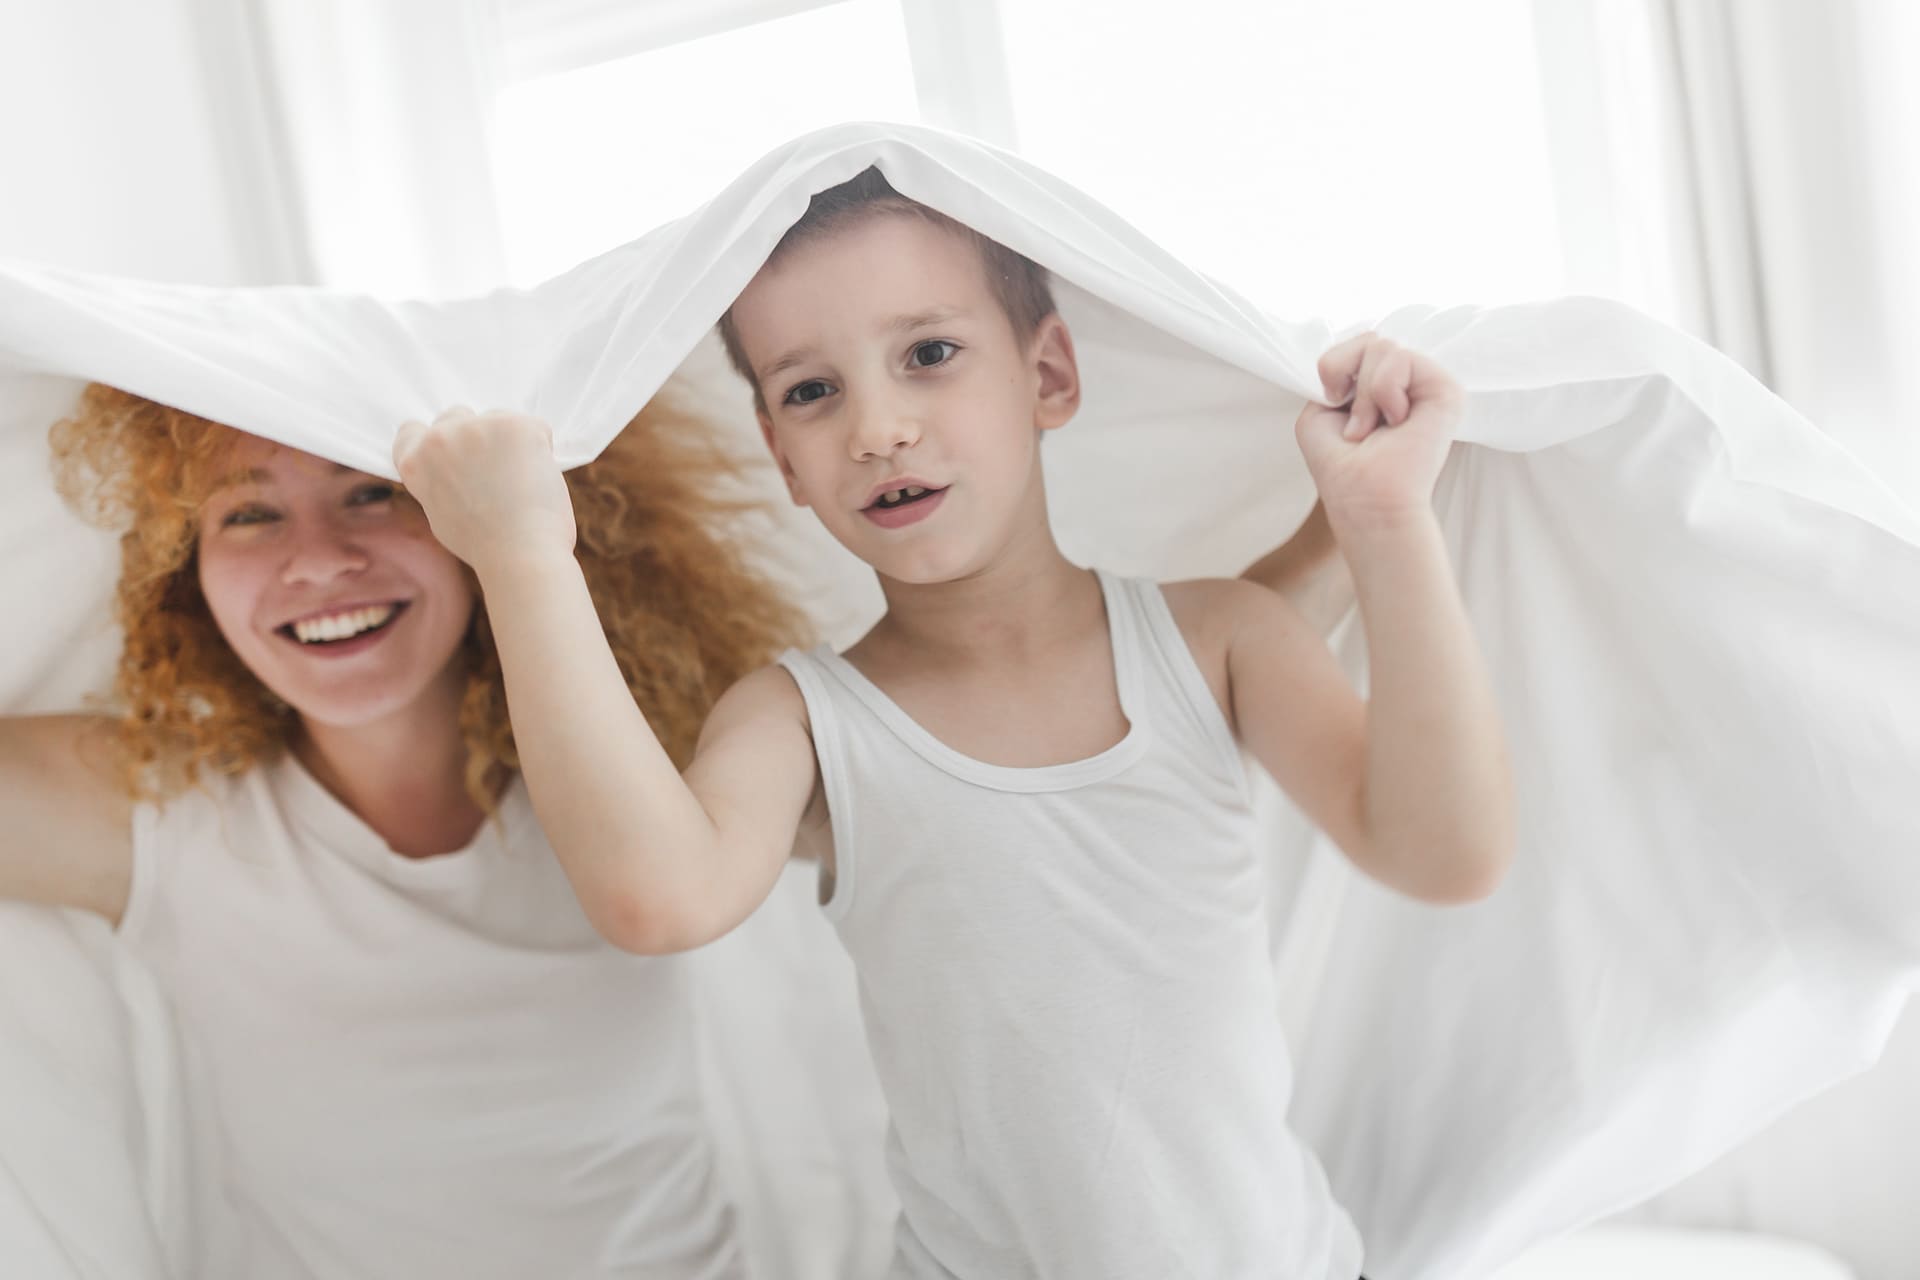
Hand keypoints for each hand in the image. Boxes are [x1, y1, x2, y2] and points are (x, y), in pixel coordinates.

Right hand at [392, 407, 576, 576]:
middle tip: (496, 474)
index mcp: (415, 462)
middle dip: (476, 437)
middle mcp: (439, 438)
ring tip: (519, 484)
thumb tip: (457, 464)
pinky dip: (541, 449)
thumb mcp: (442, 511)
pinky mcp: (515, 425)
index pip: (412, 430)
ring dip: (510, 441)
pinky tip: (537, 480)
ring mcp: (477, 427)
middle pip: (457, 416)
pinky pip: (535, 427)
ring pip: (497, 419)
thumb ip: (441, 479)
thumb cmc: (485, 544)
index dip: (436, 440)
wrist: (520, 555)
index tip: (457, 456)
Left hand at [1294, 333, 1462, 533]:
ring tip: (1375, 428)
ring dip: (1365, 395)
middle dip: (1347, 379)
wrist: (1366, 499)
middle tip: (1357, 426)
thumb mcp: (1321, 408)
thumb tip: (1366, 341)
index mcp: (1385, 386)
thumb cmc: (1341, 465)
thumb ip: (1338, 367)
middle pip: (1370, 339)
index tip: (1334, 403)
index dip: (1336, 366)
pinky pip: (1402, 358)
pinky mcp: (1446, 389)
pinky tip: (1396, 421)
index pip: (1362, 342)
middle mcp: (1410, 382)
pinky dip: (1383, 391)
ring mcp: (1428, 384)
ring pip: (1383, 347)